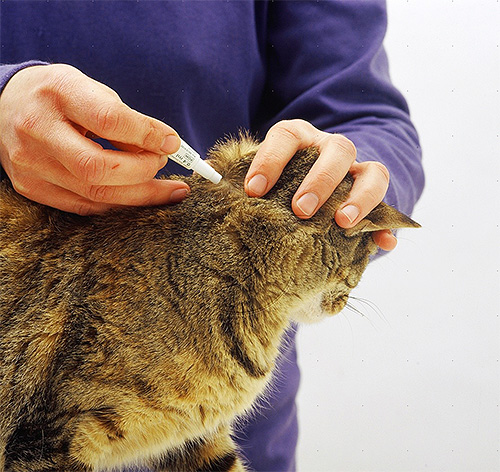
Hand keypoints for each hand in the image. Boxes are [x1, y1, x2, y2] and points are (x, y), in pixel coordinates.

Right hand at [0, 64, 189, 214]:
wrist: (4, 105)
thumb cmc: (58, 96)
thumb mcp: (90, 89)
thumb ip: (124, 117)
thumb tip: (162, 147)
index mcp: (57, 93)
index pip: (109, 120)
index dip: (147, 135)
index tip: (171, 142)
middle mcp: (38, 130)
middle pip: (100, 167)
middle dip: (144, 171)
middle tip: (164, 164)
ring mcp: (31, 163)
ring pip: (96, 194)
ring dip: (141, 195)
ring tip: (169, 190)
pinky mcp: (31, 187)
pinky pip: (85, 206)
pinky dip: (119, 202)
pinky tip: (138, 195)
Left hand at [244, 119, 396, 250]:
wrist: (305, 188)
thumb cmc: (277, 183)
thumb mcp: (259, 176)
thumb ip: (238, 175)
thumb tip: (206, 168)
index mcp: (299, 139)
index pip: (287, 136)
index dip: (270, 160)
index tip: (254, 191)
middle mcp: (330, 150)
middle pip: (337, 150)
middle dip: (320, 180)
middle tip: (301, 210)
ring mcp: (355, 171)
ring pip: (372, 172)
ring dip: (360, 197)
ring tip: (344, 223)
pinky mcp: (370, 195)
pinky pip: (387, 205)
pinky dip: (387, 224)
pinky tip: (384, 243)